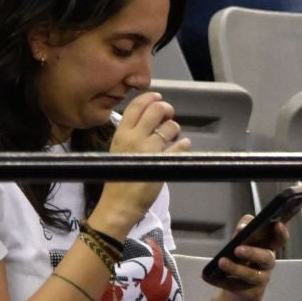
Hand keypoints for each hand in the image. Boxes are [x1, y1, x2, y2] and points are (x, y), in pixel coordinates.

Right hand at [87, 91, 188, 234]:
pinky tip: (183, 145)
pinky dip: (184, 144)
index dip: (150, 97)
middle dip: (166, 109)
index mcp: (122, 133)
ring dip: (175, 128)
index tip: (158, 97)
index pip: (137, 105)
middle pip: (156, 110)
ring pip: (170, 126)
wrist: (119, 203)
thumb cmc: (117, 177)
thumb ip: (130, 133)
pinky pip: (180, 145)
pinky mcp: (163, 162)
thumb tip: (148, 119)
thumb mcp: (118, 149)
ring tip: (172, 136)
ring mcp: (150, 149)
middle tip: (168, 115)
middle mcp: (135, 137)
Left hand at [207, 211, 285, 300]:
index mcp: (267, 248)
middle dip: (253, 252)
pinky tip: (208, 277)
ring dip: (236, 268)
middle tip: (237, 249)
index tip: (277, 224)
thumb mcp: (241, 243)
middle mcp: (268, 264)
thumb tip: (243, 228)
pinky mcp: (253, 294)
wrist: (238, 294)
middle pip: (267, 257)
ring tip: (221, 262)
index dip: (281, 232)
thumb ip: (243, 231)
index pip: (280, 239)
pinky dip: (221, 281)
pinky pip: (237, 287)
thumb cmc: (241, 260)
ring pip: (252, 275)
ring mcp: (262, 280)